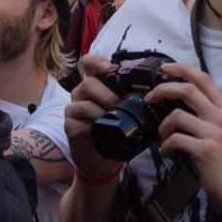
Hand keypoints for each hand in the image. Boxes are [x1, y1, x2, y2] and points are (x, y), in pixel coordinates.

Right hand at [64, 54, 124, 180]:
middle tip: (119, 105)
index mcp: (95, 86)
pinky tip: (101, 128)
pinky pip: (79, 117)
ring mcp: (73, 108)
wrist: (101, 160)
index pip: (89, 64)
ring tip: (113, 118)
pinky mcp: (69, 124)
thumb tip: (152, 92)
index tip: (108, 67)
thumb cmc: (113, 132)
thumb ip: (128, 99)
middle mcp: (81, 94)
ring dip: (102, 108)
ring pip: (83, 100)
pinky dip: (93, 121)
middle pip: (89, 82)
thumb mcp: (122, 113)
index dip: (97, 61)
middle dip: (107, 93)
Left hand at [147, 62, 221, 219]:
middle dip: (163, 89)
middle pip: (188, 89)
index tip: (165, 68)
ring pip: (177, 115)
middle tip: (150, 98)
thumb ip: (210, 119)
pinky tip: (169, 154)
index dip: (182, 69)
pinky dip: (166, 146)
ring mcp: (214, 133)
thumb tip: (184, 110)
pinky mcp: (205, 150)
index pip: (204, 79)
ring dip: (163, 127)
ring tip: (164, 138)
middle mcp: (221, 117)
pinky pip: (175, 140)